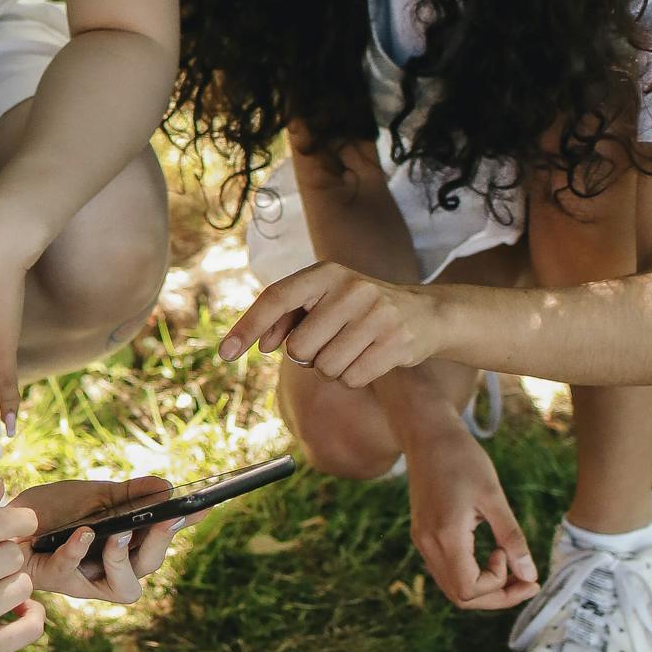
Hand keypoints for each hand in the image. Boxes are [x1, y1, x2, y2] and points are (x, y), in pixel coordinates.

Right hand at [0, 482, 40, 651]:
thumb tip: (0, 485)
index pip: (2, 523)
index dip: (20, 521)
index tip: (19, 527)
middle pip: (13, 555)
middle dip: (5, 557)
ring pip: (23, 587)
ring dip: (12, 586)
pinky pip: (32, 626)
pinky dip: (32, 616)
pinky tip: (16, 612)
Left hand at [13, 477, 180, 603]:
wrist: (6, 521)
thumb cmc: (51, 512)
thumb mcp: (95, 496)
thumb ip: (131, 495)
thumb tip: (168, 487)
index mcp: (123, 548)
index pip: (160, 540)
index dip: (182, 528)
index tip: (201, 507)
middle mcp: (108, 569)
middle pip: (147, 569)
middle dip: (158, 545)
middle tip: (161, 520)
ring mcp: (84, 579)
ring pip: (123, 587)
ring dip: (124, 560)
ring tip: (118, 535)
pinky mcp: (54, 578)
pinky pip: (72, 571)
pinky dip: (79, 552)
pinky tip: (83, 533)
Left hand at [219, 261, 446, 387]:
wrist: (427, 314)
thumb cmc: (361, 309)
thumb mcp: (327, 299)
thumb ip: (290, 316)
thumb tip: (263, 345)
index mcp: (327, 272)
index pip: (276, 298)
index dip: (247, 327)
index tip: (225, 354)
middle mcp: (351, 288)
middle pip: (299, 348)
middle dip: (308, 357)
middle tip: (332, 341)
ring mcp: (376, 315)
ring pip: (325, 368)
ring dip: (333, 368)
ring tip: (354, 347)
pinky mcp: (395, 342)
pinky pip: (352, 379)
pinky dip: (355, 377)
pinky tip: (372, 358)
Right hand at [404, 418, 537, 610]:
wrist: (427, 435)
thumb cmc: (463, 458)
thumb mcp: (494, 496)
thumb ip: (512, 538)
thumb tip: (529, 574)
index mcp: (445, 536)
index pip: (470, 589)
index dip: (501, 588)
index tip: (519, 562)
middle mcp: (428, 544)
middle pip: (460, 596)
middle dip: (497, 596)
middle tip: (526, 580)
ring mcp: (422, 541)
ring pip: (453, 587)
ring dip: (485, 586)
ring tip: (512, 566)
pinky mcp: (424, 535)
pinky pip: (447, 570)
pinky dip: (472, 573)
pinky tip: (492, 554)